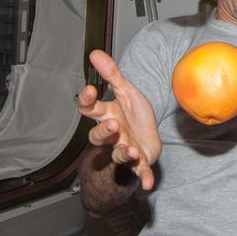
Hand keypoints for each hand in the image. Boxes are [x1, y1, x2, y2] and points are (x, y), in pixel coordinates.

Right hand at [78, 50, 161, 189]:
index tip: (88, 90)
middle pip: (98, 137)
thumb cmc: (134, 115)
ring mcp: (124, 149)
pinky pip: (139, 171)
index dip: (86, 101)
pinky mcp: (139, 162)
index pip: (89, 109)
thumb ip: (112, 74)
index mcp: (107, 115)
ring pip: (116, 155)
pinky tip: (148, 183)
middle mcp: (112, 134)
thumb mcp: (126, 91)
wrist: (150, 137)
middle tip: (112, 124)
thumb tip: (94, 52)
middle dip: (103, 132)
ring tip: (130, 149)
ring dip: (122, 153)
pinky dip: (143, 177)